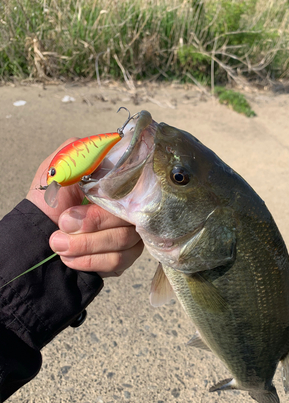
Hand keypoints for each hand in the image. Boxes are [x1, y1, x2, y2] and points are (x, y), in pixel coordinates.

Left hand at [27, 139, 143, 277]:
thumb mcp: (57, 170)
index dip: (114, 193)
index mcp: (116, 183)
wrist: (37, 239)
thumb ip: (81, 153)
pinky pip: (119, 259)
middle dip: (90, 224)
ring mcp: (131, 232)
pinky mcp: (126, 256)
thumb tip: (111, 142)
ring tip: (58, 242)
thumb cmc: (48, 203)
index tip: (85, 197)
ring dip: (84, 244)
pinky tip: (70, 257)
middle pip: (128, 215)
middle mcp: (129, 206)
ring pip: (123, 239)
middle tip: (62, 223)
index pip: (136, 183)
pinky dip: (89, 260)